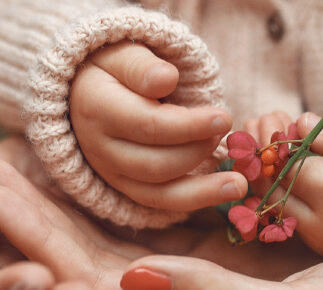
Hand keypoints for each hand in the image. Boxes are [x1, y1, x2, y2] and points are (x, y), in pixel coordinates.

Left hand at [0, 152, 322, 289]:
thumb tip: (125, 284)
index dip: (28, 254)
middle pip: (82, 268)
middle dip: (23, 223)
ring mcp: (198, 282)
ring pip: (107, 243)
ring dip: (52, 206)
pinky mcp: (221, 253)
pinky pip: (151, 221)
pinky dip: (106, 193)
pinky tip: (71, 162)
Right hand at [70, 41, 246, 210]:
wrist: (84, 93)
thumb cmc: (112, 69)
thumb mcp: (120, 53)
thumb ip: (141, 66)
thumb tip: (165, 79)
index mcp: (96, 108)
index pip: (148, 125)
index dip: (190, 126)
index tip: (224, 117)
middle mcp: (99, 147)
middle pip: (155, 163)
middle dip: (198, 151)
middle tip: (225, 129)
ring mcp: (111, 173)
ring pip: (159, 193)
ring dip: (204, 188)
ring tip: (237, 179)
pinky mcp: (126, 188)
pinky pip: (162, 203)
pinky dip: (196, 200)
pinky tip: (227, 192)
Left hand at [244, 111, 322, 276]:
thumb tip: (299, 123)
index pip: (284, 162)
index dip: (275, 137)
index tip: (275, 115)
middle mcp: (321, 225)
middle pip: (269, 186)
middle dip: (262, 154)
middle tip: (263, 122)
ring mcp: (320, 240)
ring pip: (272, 204)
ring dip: (266, 172)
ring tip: (272, 141)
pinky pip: (287, 217)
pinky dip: (280, 190)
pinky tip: (286, 166)